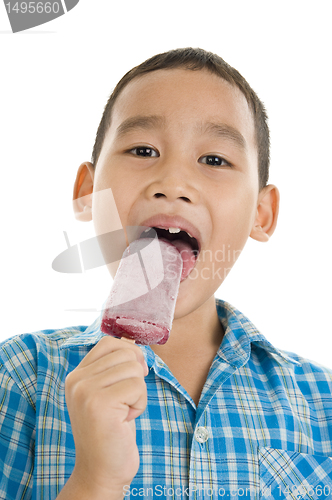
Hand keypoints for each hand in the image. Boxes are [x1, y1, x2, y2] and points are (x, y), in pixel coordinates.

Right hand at [64, 336, 147, 495]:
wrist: (101, 470)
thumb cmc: (112, 431)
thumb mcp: (108, 393)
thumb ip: (114, 367)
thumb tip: (132, 341)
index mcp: (77, 375)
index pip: (109, 342)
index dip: (129, 354)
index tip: (133, 375)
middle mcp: (77, 380)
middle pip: (126, 353)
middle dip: (136, 377)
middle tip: (125, 401)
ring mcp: (85, 390)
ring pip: (134, 368)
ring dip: (138, 392)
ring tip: (123, 412)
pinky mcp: (99, 403)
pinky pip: (137, 386)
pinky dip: (140, 404)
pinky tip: (125, 420)